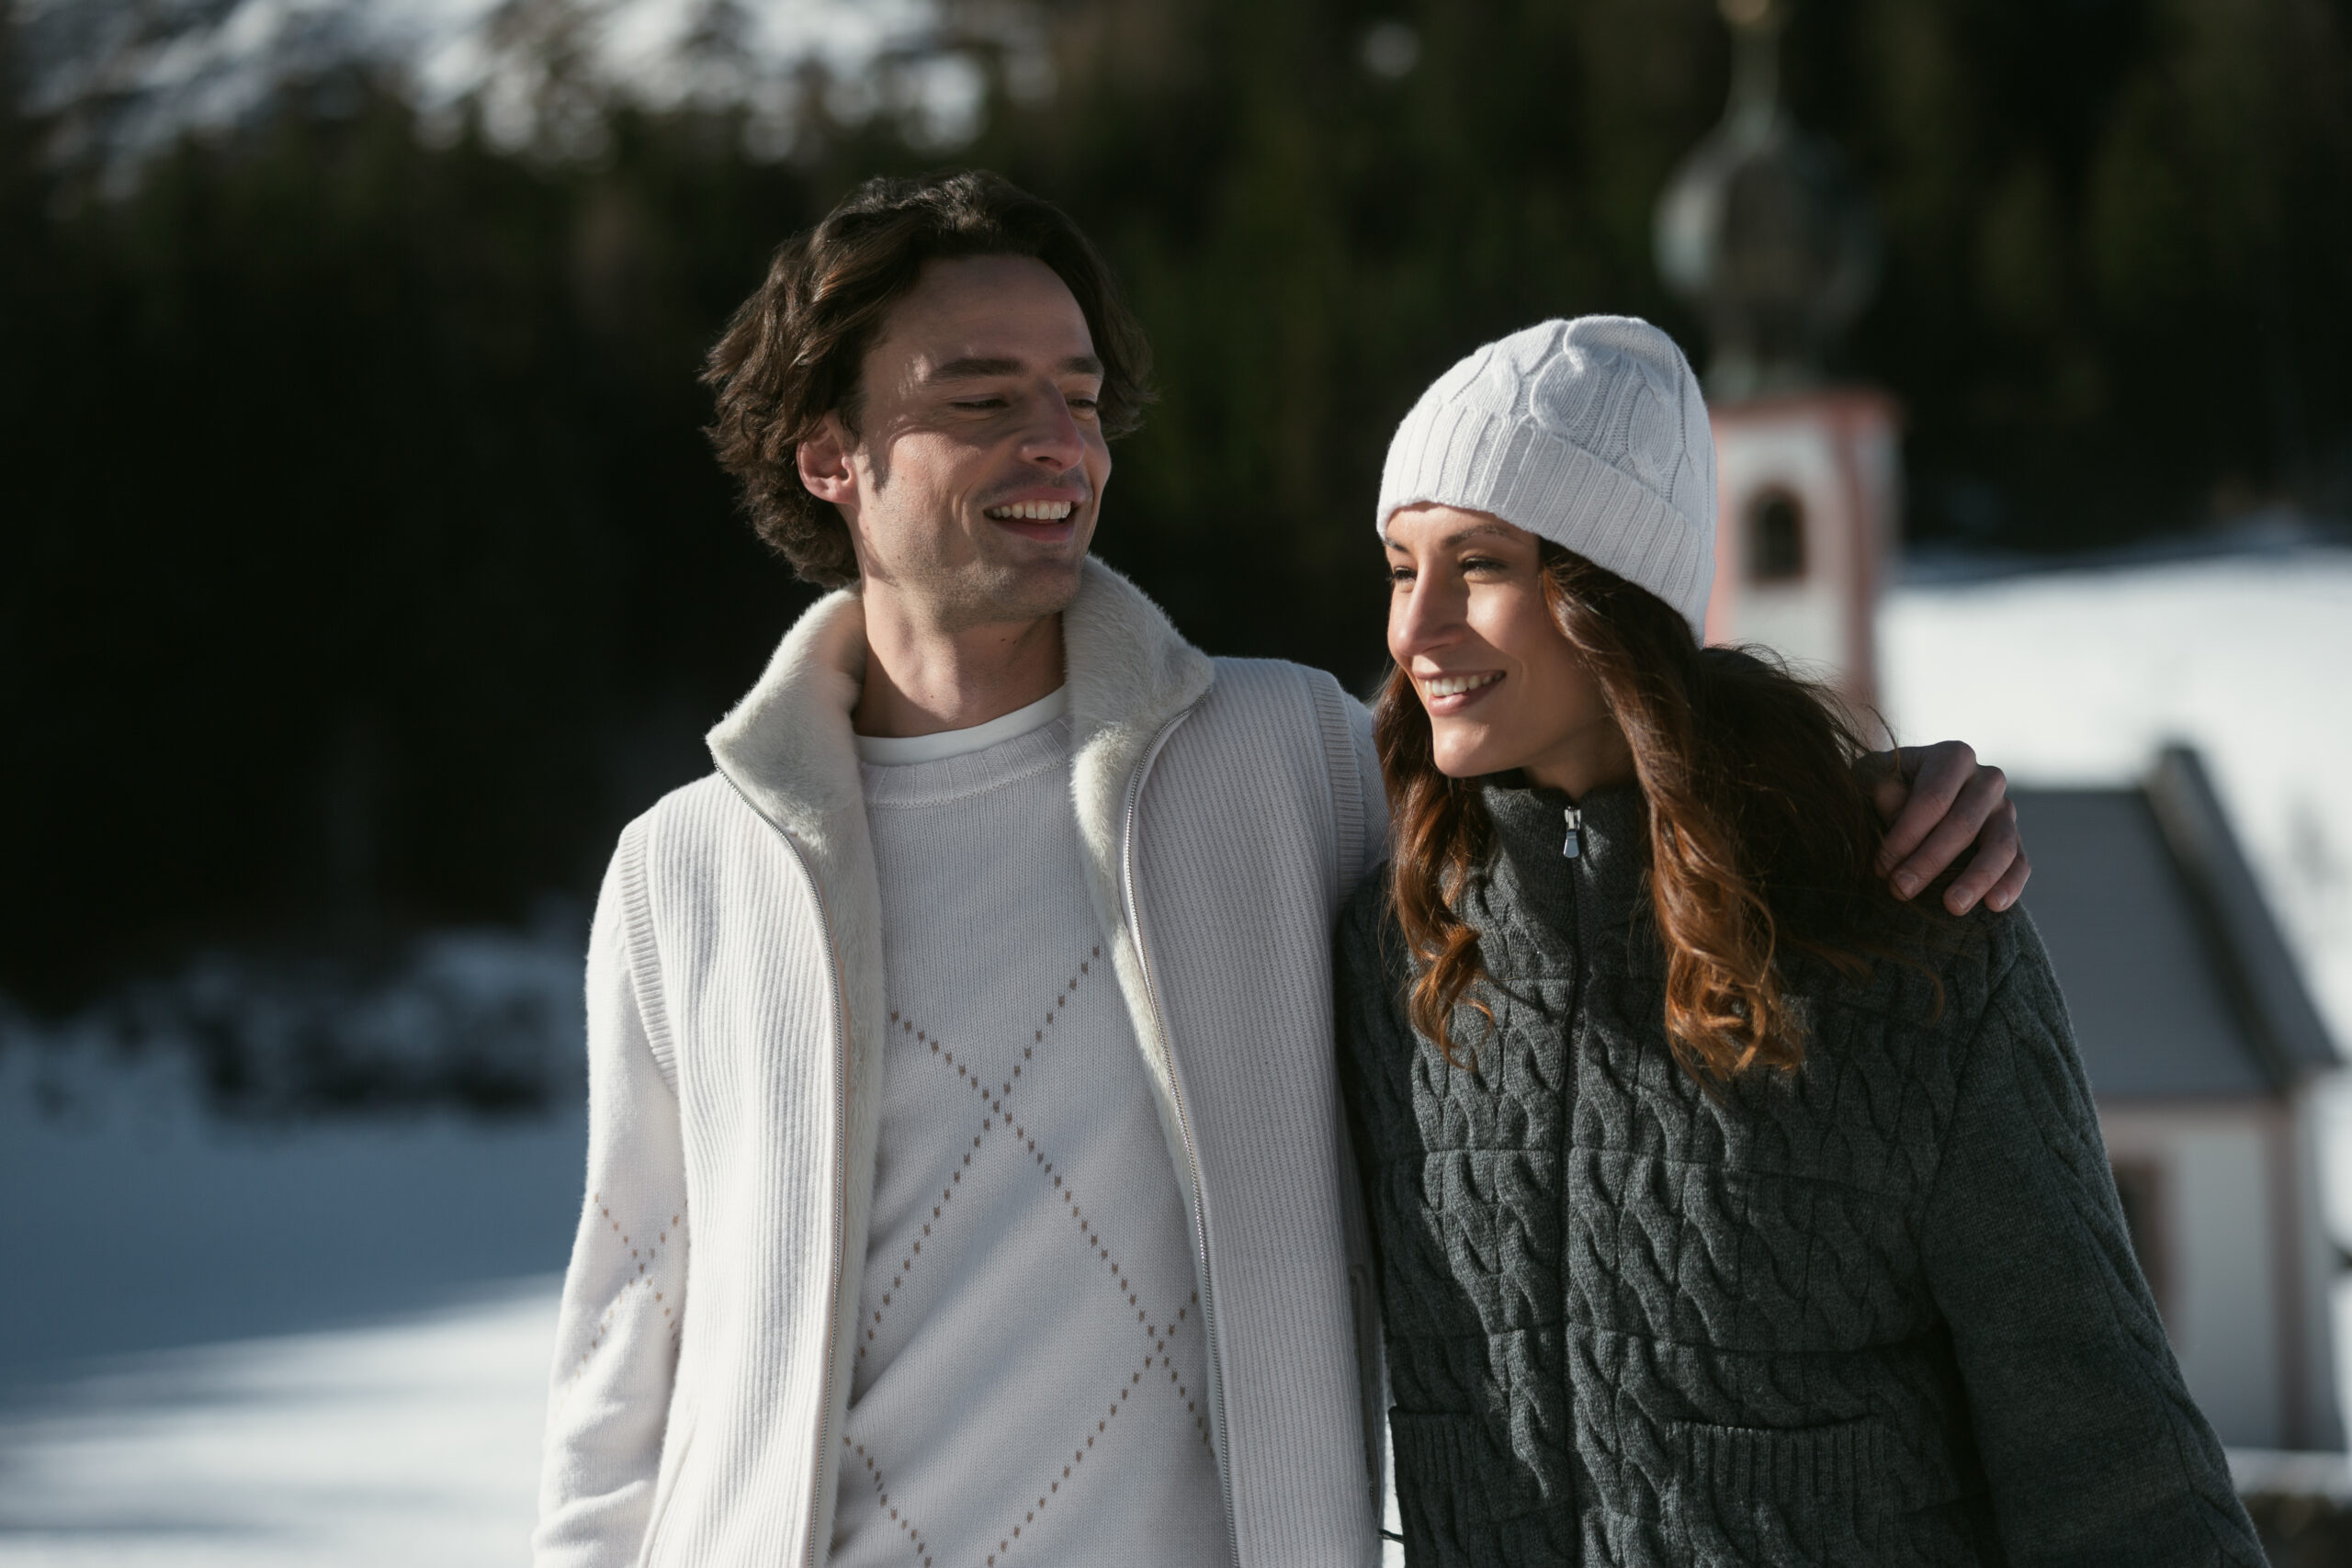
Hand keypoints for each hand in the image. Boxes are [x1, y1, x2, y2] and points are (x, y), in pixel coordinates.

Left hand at [1858, 741, 2029, 914]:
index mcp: (1952, 757)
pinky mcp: (2014, 839)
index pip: (1933, 797)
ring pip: (2000, 844)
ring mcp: (2005, 810)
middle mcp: (1987, 779)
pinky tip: (1994, 905)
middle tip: (1901, 890)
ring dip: (1976, 878)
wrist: (1907, 798)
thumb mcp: (1871, 778)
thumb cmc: (1883, 787)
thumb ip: (1882, 788)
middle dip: (1930, 861)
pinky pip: (2020, 863)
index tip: (1881, 866)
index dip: (1907, 834)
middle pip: (1964, 823)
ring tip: (1953, 906)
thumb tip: (1896, 807)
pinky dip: (2011, 885)